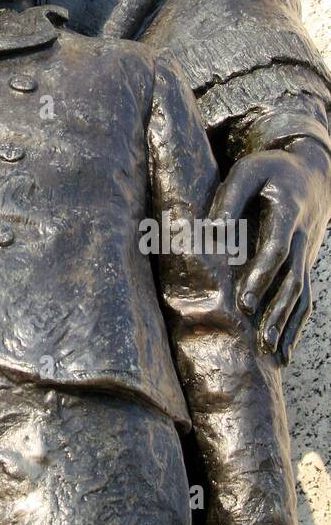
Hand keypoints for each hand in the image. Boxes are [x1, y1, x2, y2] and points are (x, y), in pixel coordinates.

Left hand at [210, 139, 330, 360]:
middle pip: (293, 281)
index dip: (262, 276)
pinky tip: (285, 351)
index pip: (277, 250)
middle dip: (277, 310)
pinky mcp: (306, 265)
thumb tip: (210, 231)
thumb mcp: (248, 171)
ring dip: (288, 325)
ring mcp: (309, 255)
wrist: (313, 172)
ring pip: (303, 295)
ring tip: (274, 354)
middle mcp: (304, 238)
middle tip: (260, 337)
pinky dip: (297, 325)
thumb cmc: (271, 170)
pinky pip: (306, 300)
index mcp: (289, 213)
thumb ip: (229, 198)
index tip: (246, 301)